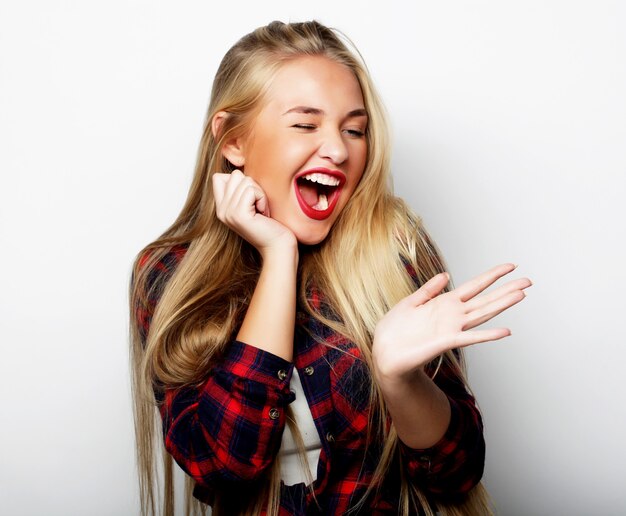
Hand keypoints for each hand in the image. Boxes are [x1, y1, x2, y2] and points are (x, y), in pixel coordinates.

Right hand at [212, 170, 296, 254]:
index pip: (219, 177)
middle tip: (259, 206)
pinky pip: (252, 190)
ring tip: (262, 211)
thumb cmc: (271, 225)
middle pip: (235, 175)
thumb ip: (241, 190)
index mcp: (222, 208)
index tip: (251, 199)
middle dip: (254, 187)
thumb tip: (239, 171)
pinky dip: (263, 199)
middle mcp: (221, 210)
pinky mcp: (239, 214)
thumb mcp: (252, 204)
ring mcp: (228, 213)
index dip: (240, 181)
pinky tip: (264, 213)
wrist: (278, 247)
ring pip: (245, 181)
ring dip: (260, 194)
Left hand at [372, 264, 531, 380]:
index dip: (492, 276)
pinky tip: (505, 331)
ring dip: (502, 305)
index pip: (474, 286)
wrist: (384, 352)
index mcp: (445, 303)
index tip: (510, 266)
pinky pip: (470, 337)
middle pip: (485, 299)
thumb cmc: (395, 329)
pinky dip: (488, 335)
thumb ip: (429, 289)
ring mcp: (451, 328)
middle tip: (528, 281)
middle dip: (506, 290)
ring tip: (521, 295)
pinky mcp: (446, 341)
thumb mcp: (411, 302)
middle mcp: (453, 315)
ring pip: (482, 314)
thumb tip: (445, 274)